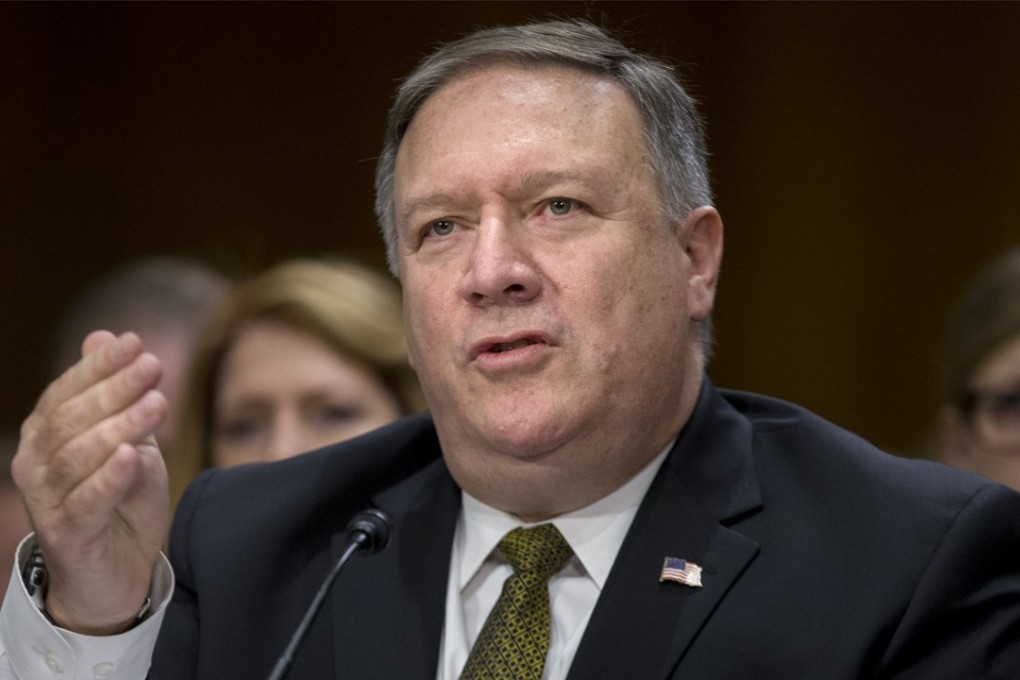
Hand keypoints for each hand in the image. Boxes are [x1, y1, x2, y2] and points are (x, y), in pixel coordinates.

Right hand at [12, 331, 169, 634]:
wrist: (117, 574)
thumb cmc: (122, 503)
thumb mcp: (128, 440)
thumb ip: (116, 396)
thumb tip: (103, 335)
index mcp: (47, 435)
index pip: (67, 391)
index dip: (100, 366)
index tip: (137, 343)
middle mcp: (36, 464)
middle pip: (72, 419)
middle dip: (115, 388)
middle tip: (154, 365)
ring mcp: (47, 501)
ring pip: (78, 457)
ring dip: (120, 426)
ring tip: (157, 403)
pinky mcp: (67, 536)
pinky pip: (86, 502)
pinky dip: (110, 477)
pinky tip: (132, 455)